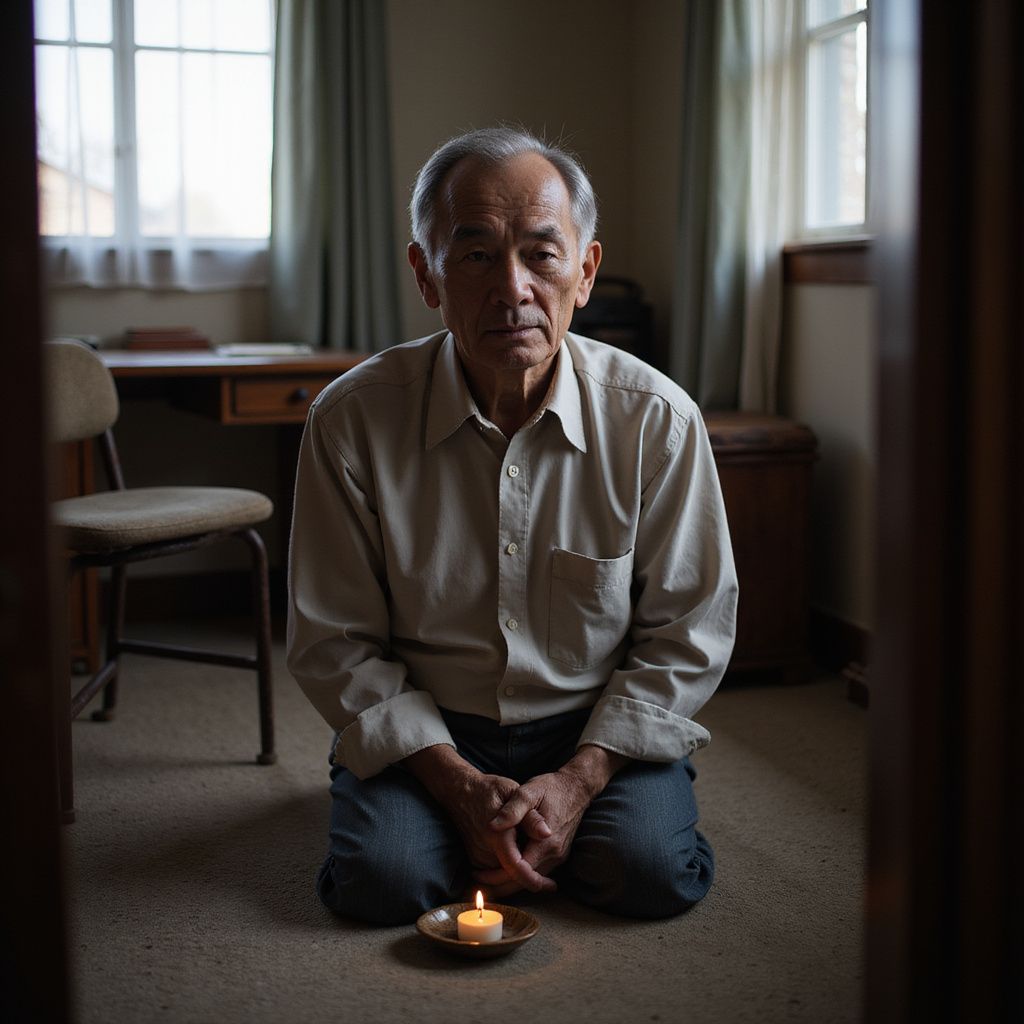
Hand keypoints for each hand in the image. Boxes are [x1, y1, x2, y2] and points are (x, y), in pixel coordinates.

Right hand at [403, 745, 552, 891]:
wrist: (460, 792)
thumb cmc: (490, 789)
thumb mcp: (514, 793)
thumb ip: (530, 817)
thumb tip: (547, 833)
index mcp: (497, 835)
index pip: (515, 867)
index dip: (532, 879)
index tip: (549, 886)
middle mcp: (485, 850)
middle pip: (510, 877)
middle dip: (530, 881)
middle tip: (550, 884)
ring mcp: (477, 856)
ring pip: (502, 876)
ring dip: (519, 875)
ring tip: (537, 868)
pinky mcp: (474, 858)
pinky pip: (494, 870)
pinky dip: (508, 870)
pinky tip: (520, 858)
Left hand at [477, 745, 629, 895]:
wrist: (577, 788)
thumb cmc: (550, 788)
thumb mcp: (528, 792)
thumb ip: (512, 810)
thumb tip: (493, 827)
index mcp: (545, 842)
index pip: (519, 871)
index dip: (496, 876)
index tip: (477, 874)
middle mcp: (555, 854)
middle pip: (525, 881)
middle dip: (500, 886)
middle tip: (477, 880)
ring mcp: (559, 856)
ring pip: (532, 880)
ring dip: (510, 883)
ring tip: (486, 878)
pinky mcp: (560, 854)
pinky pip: (539, 872)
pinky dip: (522, 876)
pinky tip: (507, 870)